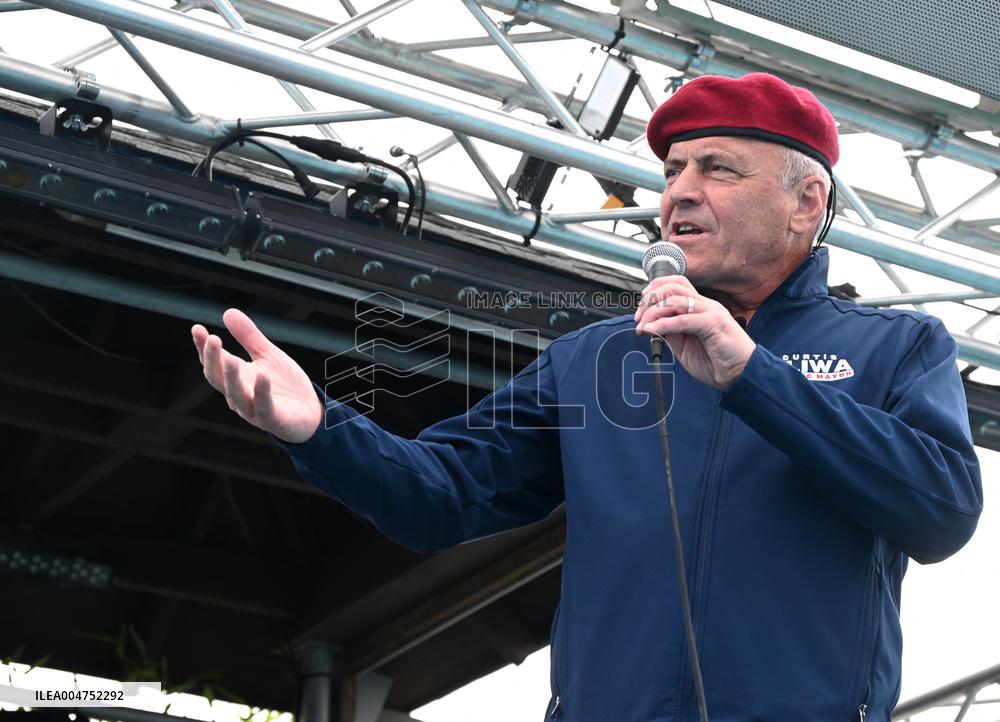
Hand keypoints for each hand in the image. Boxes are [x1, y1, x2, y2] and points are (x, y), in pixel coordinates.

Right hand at [192, 308, 322, 442]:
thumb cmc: (285, 385)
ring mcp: (254, 409)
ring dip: (232, 378)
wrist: (310, 413)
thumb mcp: (267, 355)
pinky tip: (262, 376)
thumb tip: (228, 312)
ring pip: (236, 395)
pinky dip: (262, 392)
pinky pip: (264, 407)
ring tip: (230, 359)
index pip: (214, 363)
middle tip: (212, 339)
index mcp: (236, 378)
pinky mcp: (273, 420)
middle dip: (213, 360)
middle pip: (219, 379)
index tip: (197, 329)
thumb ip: (248, 337)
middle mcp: (239, 395)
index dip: (204, 348)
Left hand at [634, 276, 755, 390]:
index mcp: (700, 307)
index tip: (640, 311)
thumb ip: (670, 332)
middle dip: (649, 299)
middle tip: (639, 318)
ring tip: (643, 327)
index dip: (653, 292)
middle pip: (672, 286)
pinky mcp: (714, 324)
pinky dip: (664, 323)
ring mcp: (711, 312)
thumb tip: (650, 325)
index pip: (675, 284)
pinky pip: (683, 319)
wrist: (741, 376)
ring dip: (653, 312)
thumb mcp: (685, 346)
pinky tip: (652, 330)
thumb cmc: (717, 362)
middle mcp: (706, 304)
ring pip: (675, 299)